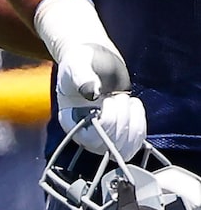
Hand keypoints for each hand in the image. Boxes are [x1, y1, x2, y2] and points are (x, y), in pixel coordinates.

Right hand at [54, 37, 147, 154]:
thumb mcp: (77, 65)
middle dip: (121, 120)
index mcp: (70, 120)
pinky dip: (140, 124)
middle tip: (117, 96)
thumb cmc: (82, 62)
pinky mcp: (120, 132)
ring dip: (133, 124)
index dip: (105, 125)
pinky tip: (134, 105)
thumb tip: (92, 93)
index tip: (107, 99)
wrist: (95, 60)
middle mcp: (85, 131)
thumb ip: (82, 77)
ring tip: (127, 101)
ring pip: (124, 149)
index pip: (88, 139)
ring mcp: (104, 134)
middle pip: (109, 146)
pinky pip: (135, 142)